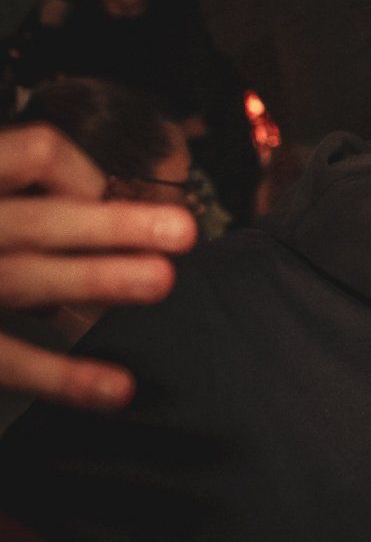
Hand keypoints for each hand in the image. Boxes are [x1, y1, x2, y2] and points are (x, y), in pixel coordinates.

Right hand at [0, 125, 195, 408]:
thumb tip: (98, 205)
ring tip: (160, 281)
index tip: (110, 199)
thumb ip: (22, 195)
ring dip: (96, 279)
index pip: (36, 153)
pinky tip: (116, 388)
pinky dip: (63, 377)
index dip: (82, 174)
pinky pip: (3, 359)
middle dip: (111, 225)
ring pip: (24, 279)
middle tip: (182, 231)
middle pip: (37, 219)